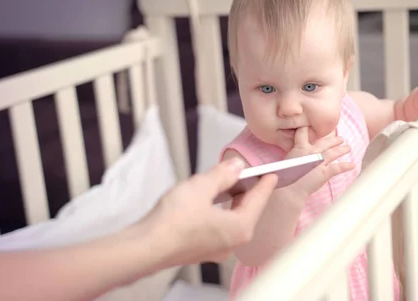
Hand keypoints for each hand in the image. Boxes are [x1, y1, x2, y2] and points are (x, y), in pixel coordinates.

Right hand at [138, 158, 277, 265]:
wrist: (145, 247)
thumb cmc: (174, 221)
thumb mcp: (202, 187)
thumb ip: (222, 175)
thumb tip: (236, 166)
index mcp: (239, 228)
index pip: (258, 201)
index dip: (264, 185)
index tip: (272, 175)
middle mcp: (231, 243)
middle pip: (246, 212)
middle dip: (246, 192)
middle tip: (248, 175)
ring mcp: (215, 249)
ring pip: (231, 220)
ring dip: (231, 202)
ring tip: (228, 185)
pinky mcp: (199, 250)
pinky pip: (217, 228)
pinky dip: (218, 212)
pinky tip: (209, 202)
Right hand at [284, 127, 354, 195]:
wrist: (289, 189)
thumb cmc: (283, 177)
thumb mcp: (285, 161)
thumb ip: (291, 157)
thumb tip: (291, 157)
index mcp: (299, 148)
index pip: (303, 133)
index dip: (307, 128)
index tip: (311, 126)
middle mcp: (311, 152)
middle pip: (324, 142)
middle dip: (333, 140)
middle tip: (340, 138)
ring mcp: (319, 161)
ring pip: (333, 153)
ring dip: (342, 150)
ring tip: (348, 147)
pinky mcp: (325, 172)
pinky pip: (338, 168)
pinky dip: (346, 166)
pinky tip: (352, 165)